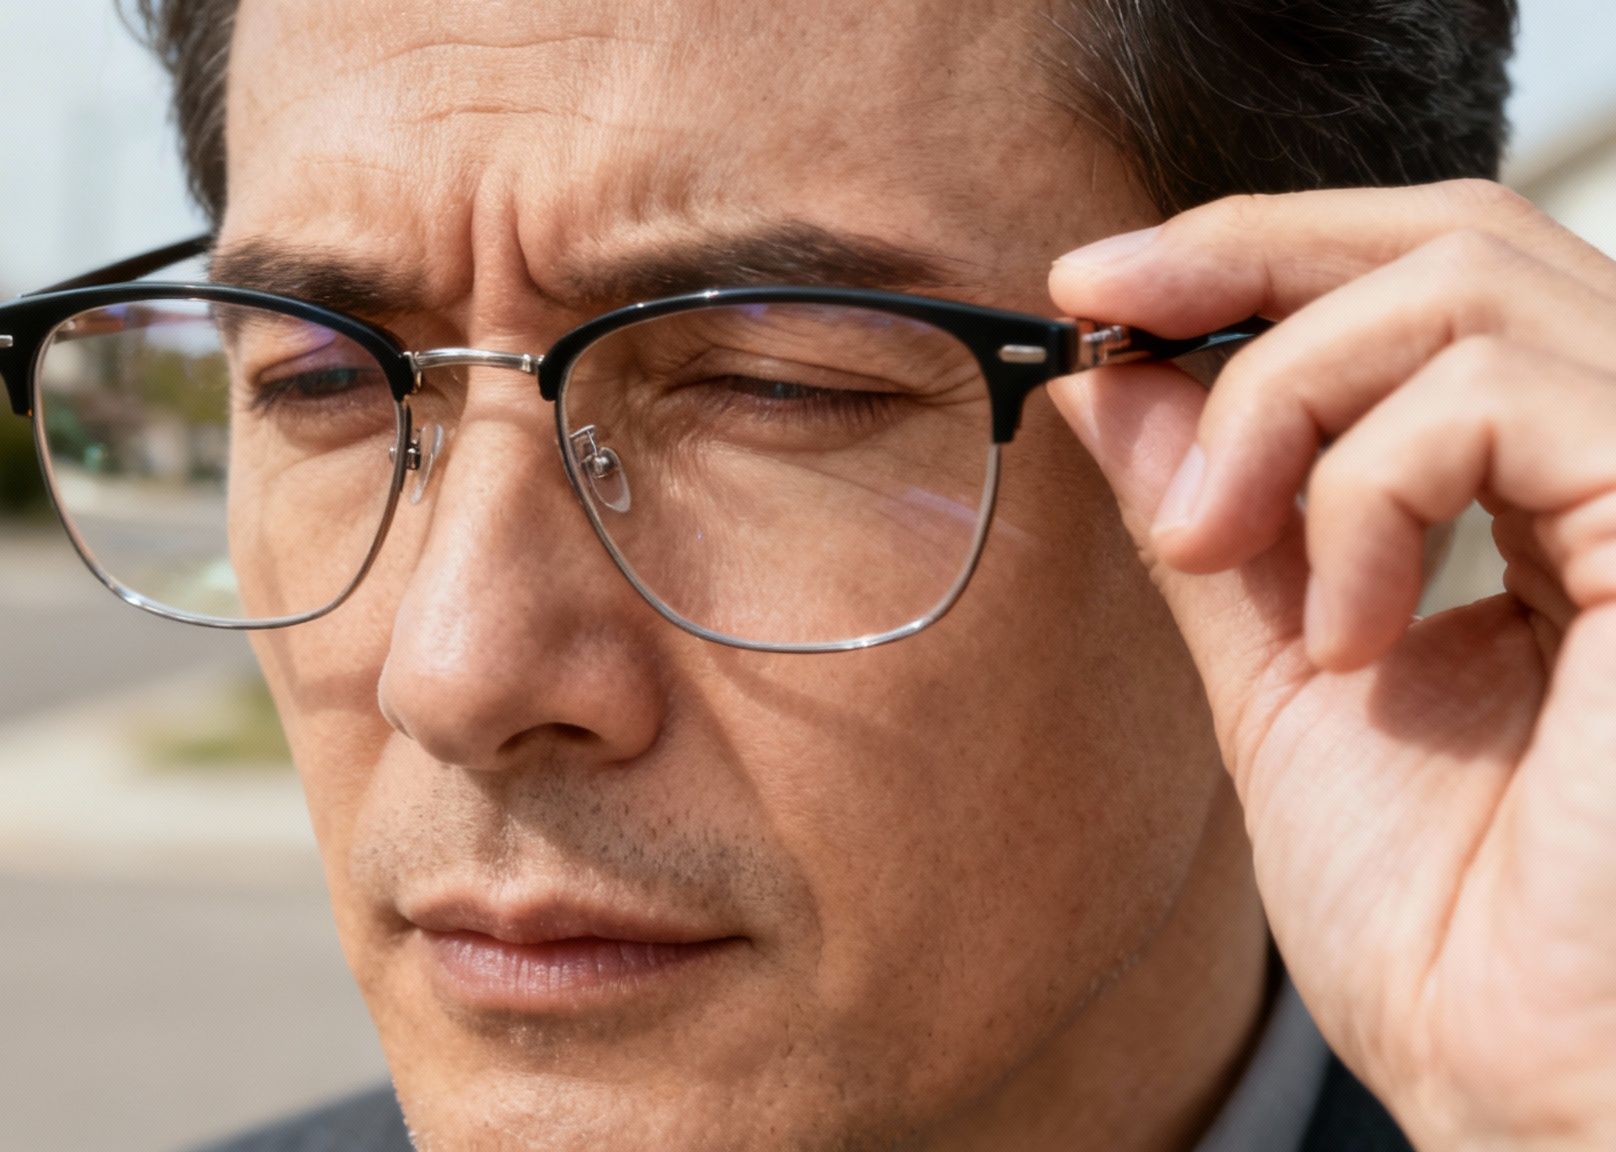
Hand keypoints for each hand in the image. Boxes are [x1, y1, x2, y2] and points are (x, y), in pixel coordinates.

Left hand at [1048, 180, 1615, 1150]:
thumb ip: (1221, 521)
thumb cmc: (1443, 921)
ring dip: (1282, 404)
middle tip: (1102, 311)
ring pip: (1461, 285)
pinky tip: (1348, 639)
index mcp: (1566, 492)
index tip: (1098, 283)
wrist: (1527, 1081)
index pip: (1431, 281)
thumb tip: (1122, 379)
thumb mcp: (1287, 675)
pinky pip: (1497, 393)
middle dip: (1246, 258)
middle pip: (1454, 234)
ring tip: (1227, 557)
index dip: (1259, 250)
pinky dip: (1364, 494)